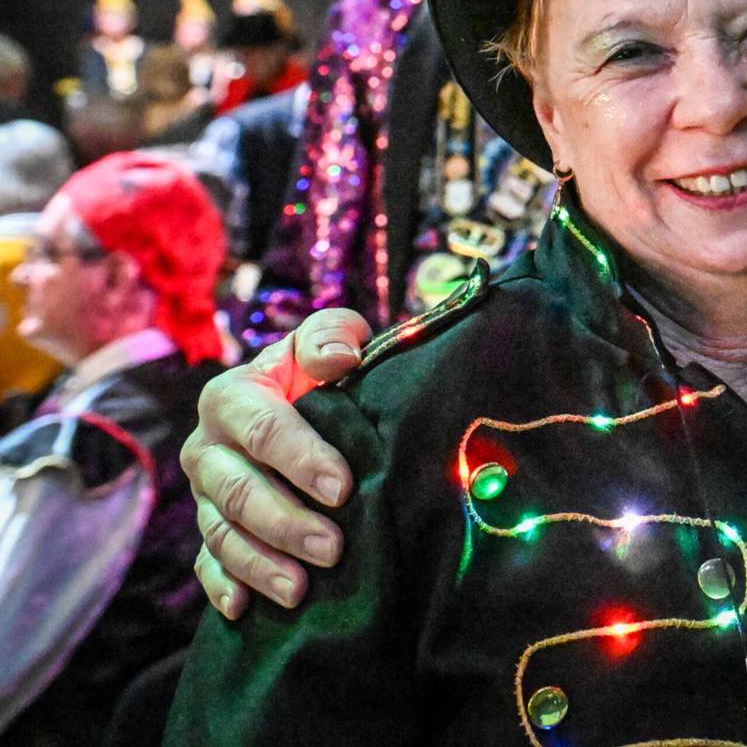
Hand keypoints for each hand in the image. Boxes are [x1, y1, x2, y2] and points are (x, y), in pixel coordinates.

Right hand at [181, 309, 369, 618]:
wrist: (297, 401)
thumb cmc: (317, 371)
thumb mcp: (325, 340)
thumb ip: (331, 335)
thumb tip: (341, 357)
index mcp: (231, 397)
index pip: (262, 429)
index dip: (301, 458)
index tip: (343, 487)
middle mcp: (207, 448)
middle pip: (238, 491)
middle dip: (286, 522)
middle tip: (333, 548)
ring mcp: (203, 494)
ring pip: (222, 534)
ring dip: (260, 564)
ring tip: (300, 590)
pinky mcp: (209, 528)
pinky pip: (207, 564)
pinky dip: (222, 587)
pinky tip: (244, 610)